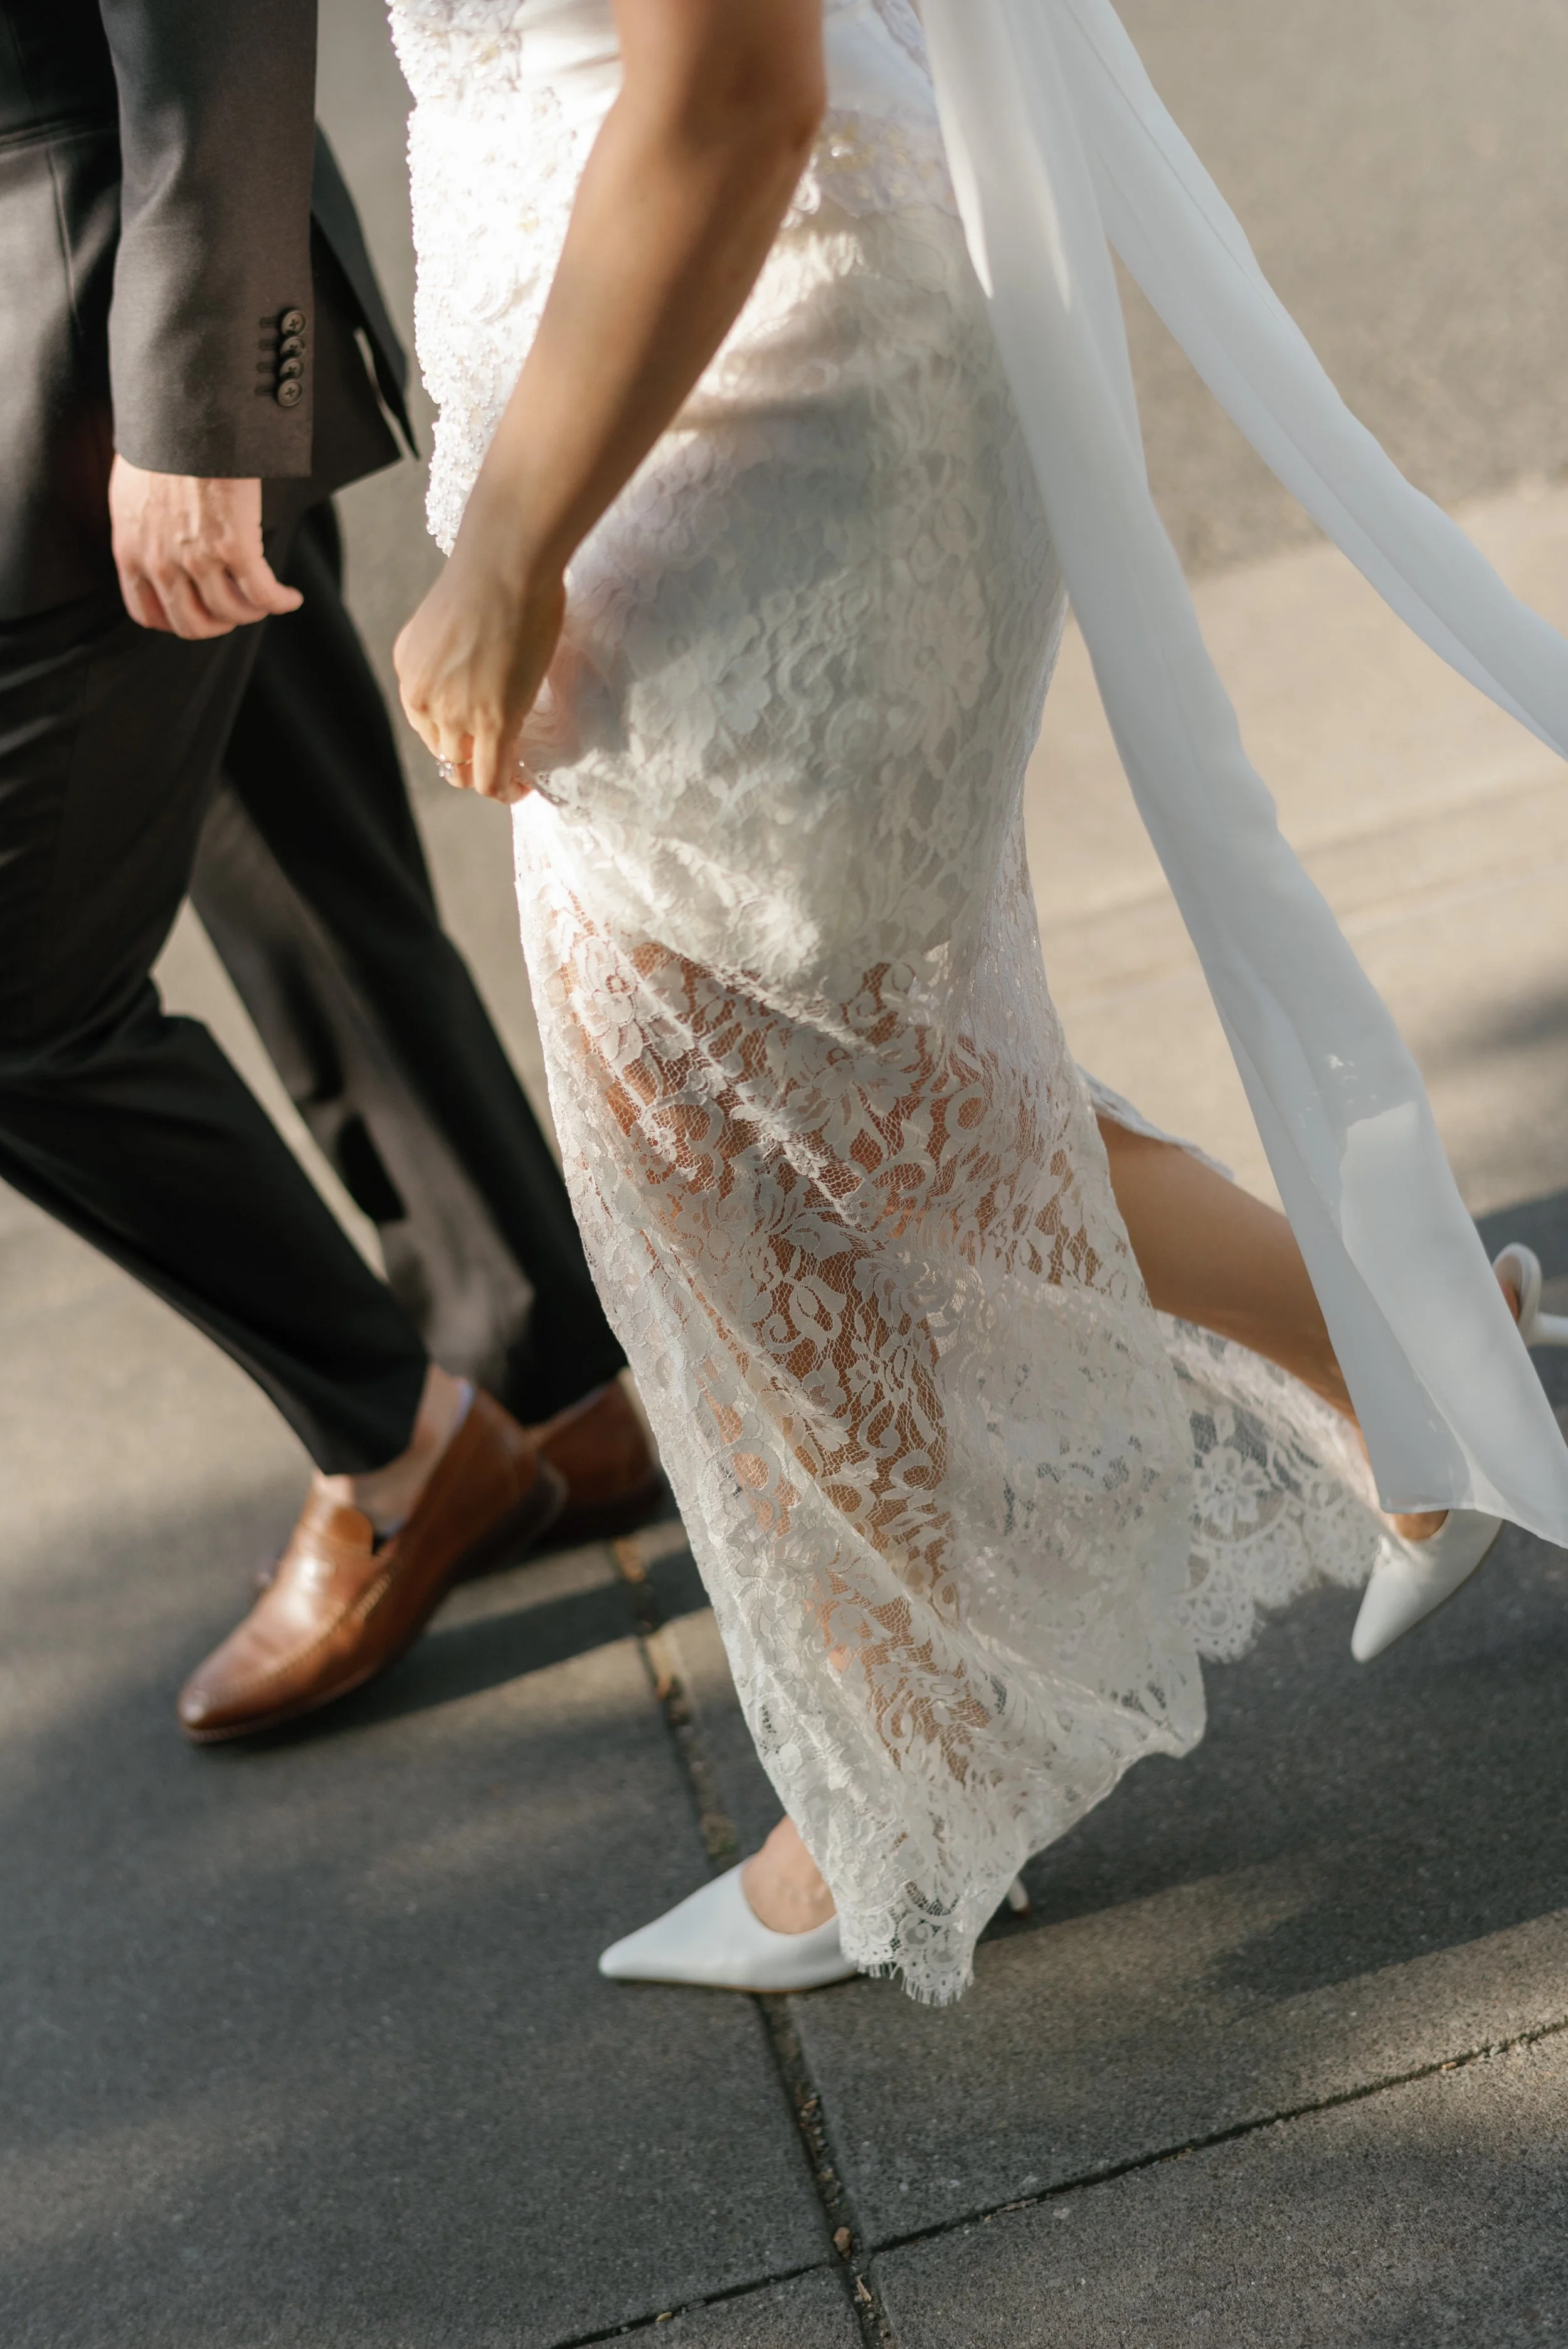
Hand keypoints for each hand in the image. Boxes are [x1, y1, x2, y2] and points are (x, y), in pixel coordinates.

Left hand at [108, 459, 302, 639]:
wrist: (184, 415)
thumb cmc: (160, 444)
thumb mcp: (130, 496)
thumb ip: (140, 532)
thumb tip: (157, 547)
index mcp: (130, 551)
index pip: (148, 615)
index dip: (178, 621)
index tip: (198, 611)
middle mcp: (160, 563)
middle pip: (193, 625)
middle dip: (219, 623)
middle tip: (236, 608)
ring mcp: (197, 558)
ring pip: (232, 613)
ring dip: (254, 612)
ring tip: (267, 597)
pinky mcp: (235, 546)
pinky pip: (263, 594)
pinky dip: (282, 601)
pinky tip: (290, 597)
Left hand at [394, 551, 565, 802]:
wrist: (505, 563)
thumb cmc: (492, 573)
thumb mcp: (453, 617)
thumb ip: (458, 648)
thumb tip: (487, 660)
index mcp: (409, 666)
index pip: (425, 721)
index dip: (453, 735)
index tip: (479, 737)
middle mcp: (422, 695)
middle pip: (442, 748)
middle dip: (468, 758)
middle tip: (501, 757)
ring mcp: (454, 711)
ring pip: (464, 768)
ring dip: (487, 778)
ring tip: (513, 776)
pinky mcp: (491, 722)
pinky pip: (492, 775)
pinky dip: (504, 790)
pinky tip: (521, 787)